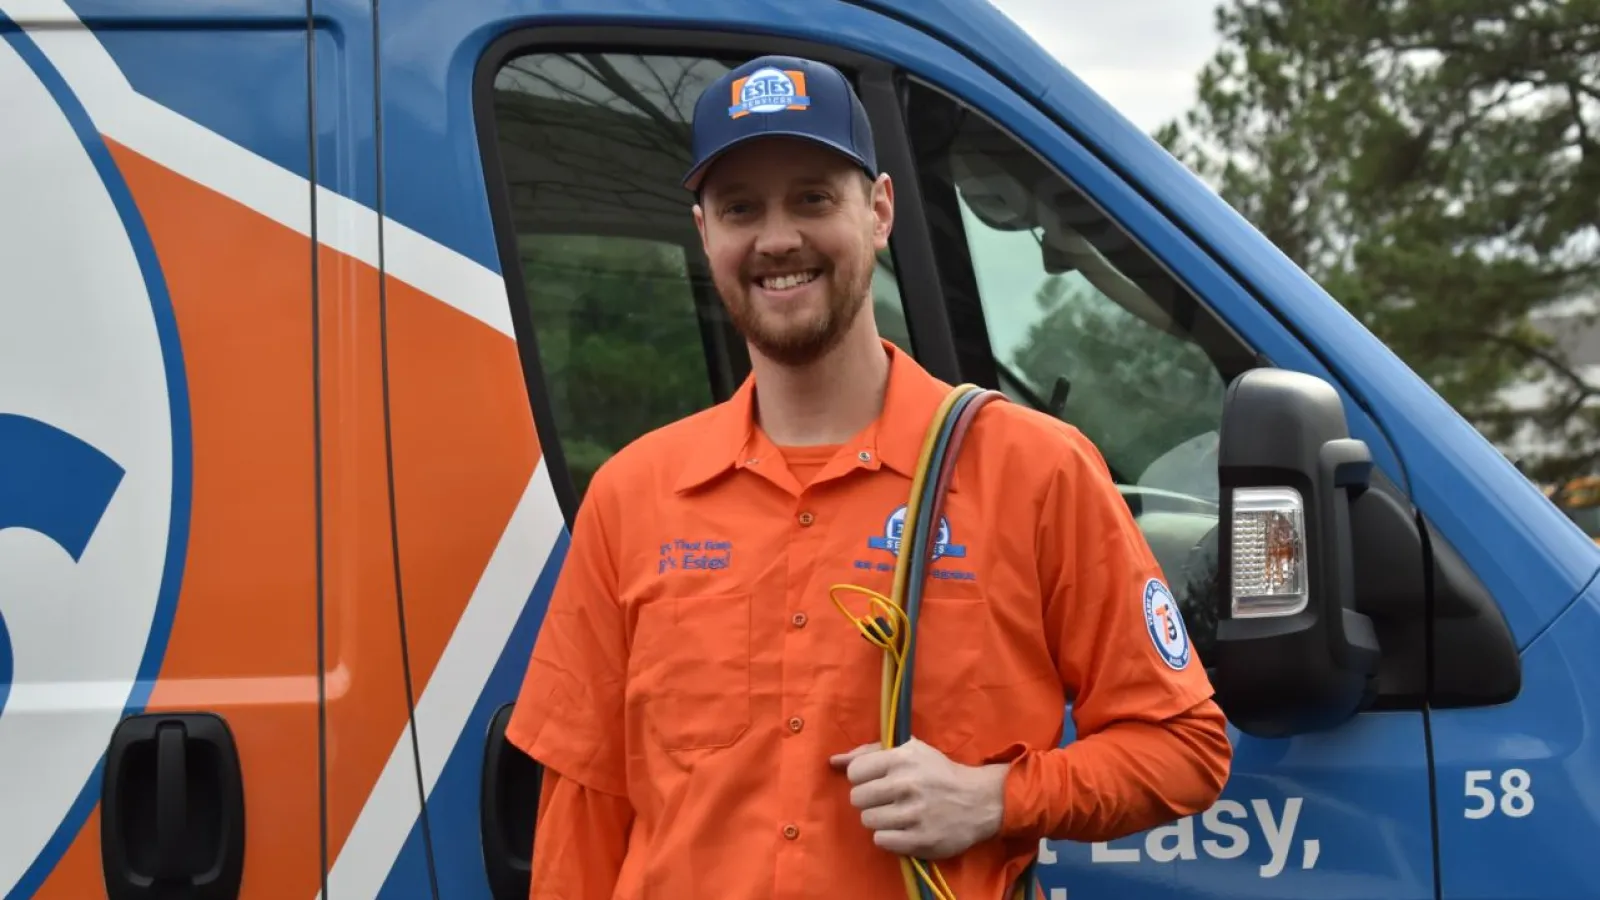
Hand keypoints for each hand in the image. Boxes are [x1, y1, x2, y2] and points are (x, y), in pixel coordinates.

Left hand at [829, 738, 1009, 859]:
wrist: (979, 801)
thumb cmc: (938, 772)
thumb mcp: (909, 751)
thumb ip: (869, 753)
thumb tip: (833, 761)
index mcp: (902, 758)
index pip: (855, 772)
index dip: (861, 778)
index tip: (876, 781)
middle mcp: (907, 784)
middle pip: (857, 799)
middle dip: (868, 800)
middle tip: (885, 800)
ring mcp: (914, 814)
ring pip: (868, 821)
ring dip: (878, 819)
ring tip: (895, 814)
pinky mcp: (921, 839)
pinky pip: (882, 841)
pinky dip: (888, 837)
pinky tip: (902, 828)